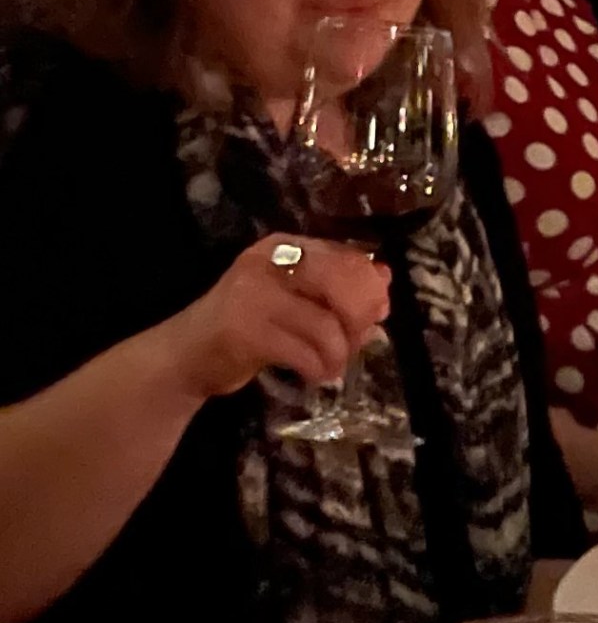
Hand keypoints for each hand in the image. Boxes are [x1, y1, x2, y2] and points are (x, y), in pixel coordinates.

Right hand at [159, 235, 388, 400]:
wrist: (187, 355)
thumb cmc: (251, 326)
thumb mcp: (295, 300)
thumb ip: (338, 289)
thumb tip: (384, 277)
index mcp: (284, 247)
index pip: (347, 259)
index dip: (370, 291)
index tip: (376, 317)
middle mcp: (267, 262)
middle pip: (343, 287)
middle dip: (359, 323)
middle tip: (353, 346)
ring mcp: (251, 294)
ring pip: (327, 325)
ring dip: (338, 355)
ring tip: (331, 366)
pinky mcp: (243, 331)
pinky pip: (304, 353)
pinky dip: (318, 369)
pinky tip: (314, 375)